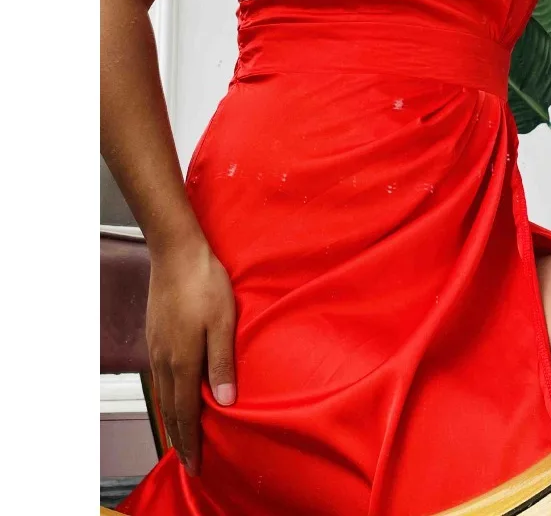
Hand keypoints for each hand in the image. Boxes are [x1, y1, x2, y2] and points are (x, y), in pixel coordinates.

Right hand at [146, 238, 236, 475]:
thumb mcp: (223, 322)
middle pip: (170, 409)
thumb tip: (224, 403)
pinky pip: (160, 378)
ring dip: (172, 419)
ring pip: (163, 394)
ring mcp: (156, 347)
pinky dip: (167, 398)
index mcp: (183, 361)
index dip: (192, 441)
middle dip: (180, 438)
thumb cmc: (206, 285)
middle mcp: (164, 360)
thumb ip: (222, 362)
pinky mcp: (155, 335)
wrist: (176, 254)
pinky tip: (174, 396)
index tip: (197, 466)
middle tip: (189, 462)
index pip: (186, 412)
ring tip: (181, 437)